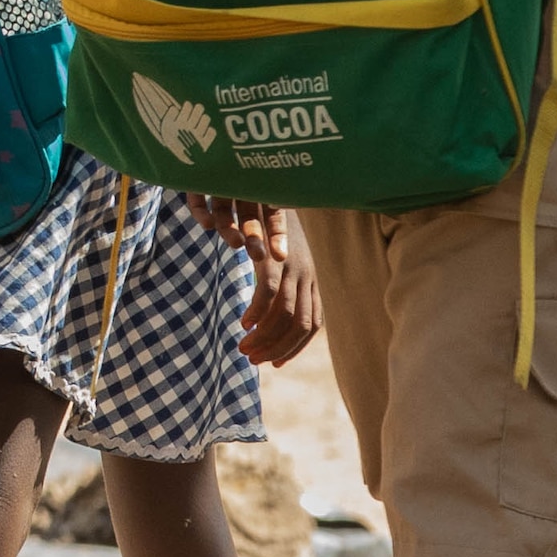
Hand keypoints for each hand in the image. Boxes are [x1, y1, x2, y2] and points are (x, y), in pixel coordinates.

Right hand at [214, 200, 317, 365]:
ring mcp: (293, 266)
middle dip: (278, 348)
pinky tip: (243, 324)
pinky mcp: (275, 257)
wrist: (272, 192)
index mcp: (313, 279)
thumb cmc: (272, 228)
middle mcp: (308, 275)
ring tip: (244, 348)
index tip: (276, 363)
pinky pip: (268, 294)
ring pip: (284, 314)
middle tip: (253, 360)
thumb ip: (283, 283)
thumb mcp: (284, 259)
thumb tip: (270, 314)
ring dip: (264, 338)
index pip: (312, 324)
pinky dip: (256, 314)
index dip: (295, 347)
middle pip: (300, 324)